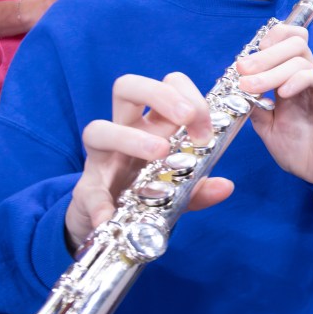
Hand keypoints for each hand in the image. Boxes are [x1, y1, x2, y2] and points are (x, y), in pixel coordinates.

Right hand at [69, 72, 224, 252]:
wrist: (114, 228)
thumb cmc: (150, 194)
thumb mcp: (181, 192)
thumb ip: (202, 188)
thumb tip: (226, 186)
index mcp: (153, 125)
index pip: (168, 85)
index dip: (190, 95)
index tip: (208, 127)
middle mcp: (125, 132)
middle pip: (127, 87)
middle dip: (161, 95)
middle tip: (187, 118)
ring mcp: (102, 159)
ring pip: (97, 129)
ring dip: (130, 138)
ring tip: (159, 152)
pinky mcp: (86, 191)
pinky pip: (88, 191)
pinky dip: (99, 203)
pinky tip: (109, 216)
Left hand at [238, 24, 312, 186]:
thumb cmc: (302, 151)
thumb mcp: (268, 129)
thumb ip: (256, 109)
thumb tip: (237, 91)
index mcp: (291, 79)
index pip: (284, 43)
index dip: (265, 44)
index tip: (243, 64)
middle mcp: (306, 76)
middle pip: (292, 42)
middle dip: (264, 54)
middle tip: (243, 70)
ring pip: (300, 57)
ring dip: (272, 70)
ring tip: (252, 87)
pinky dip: (297, 79)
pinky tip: (283, 93)